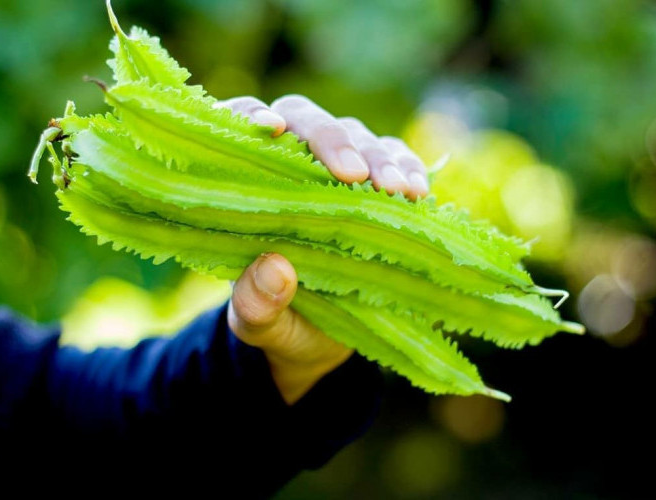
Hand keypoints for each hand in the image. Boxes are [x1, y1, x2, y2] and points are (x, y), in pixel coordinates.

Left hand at [218, 95, 427, 403]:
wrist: (320, 338)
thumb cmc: (280, 319)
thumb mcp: (260, 324)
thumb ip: (255, 304)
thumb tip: (275, 269)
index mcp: (246, 187)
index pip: (238, 128)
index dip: (249, 116)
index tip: (272, 129)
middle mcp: (291, 164)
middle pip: (305, 119)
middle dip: (331, 140)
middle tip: (354, 175)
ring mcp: (338, 170)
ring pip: (356, 134)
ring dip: (379, 157)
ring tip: (395, 191)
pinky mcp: (379, 184)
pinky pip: (397, 159)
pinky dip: (409, 169)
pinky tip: (417, 193)